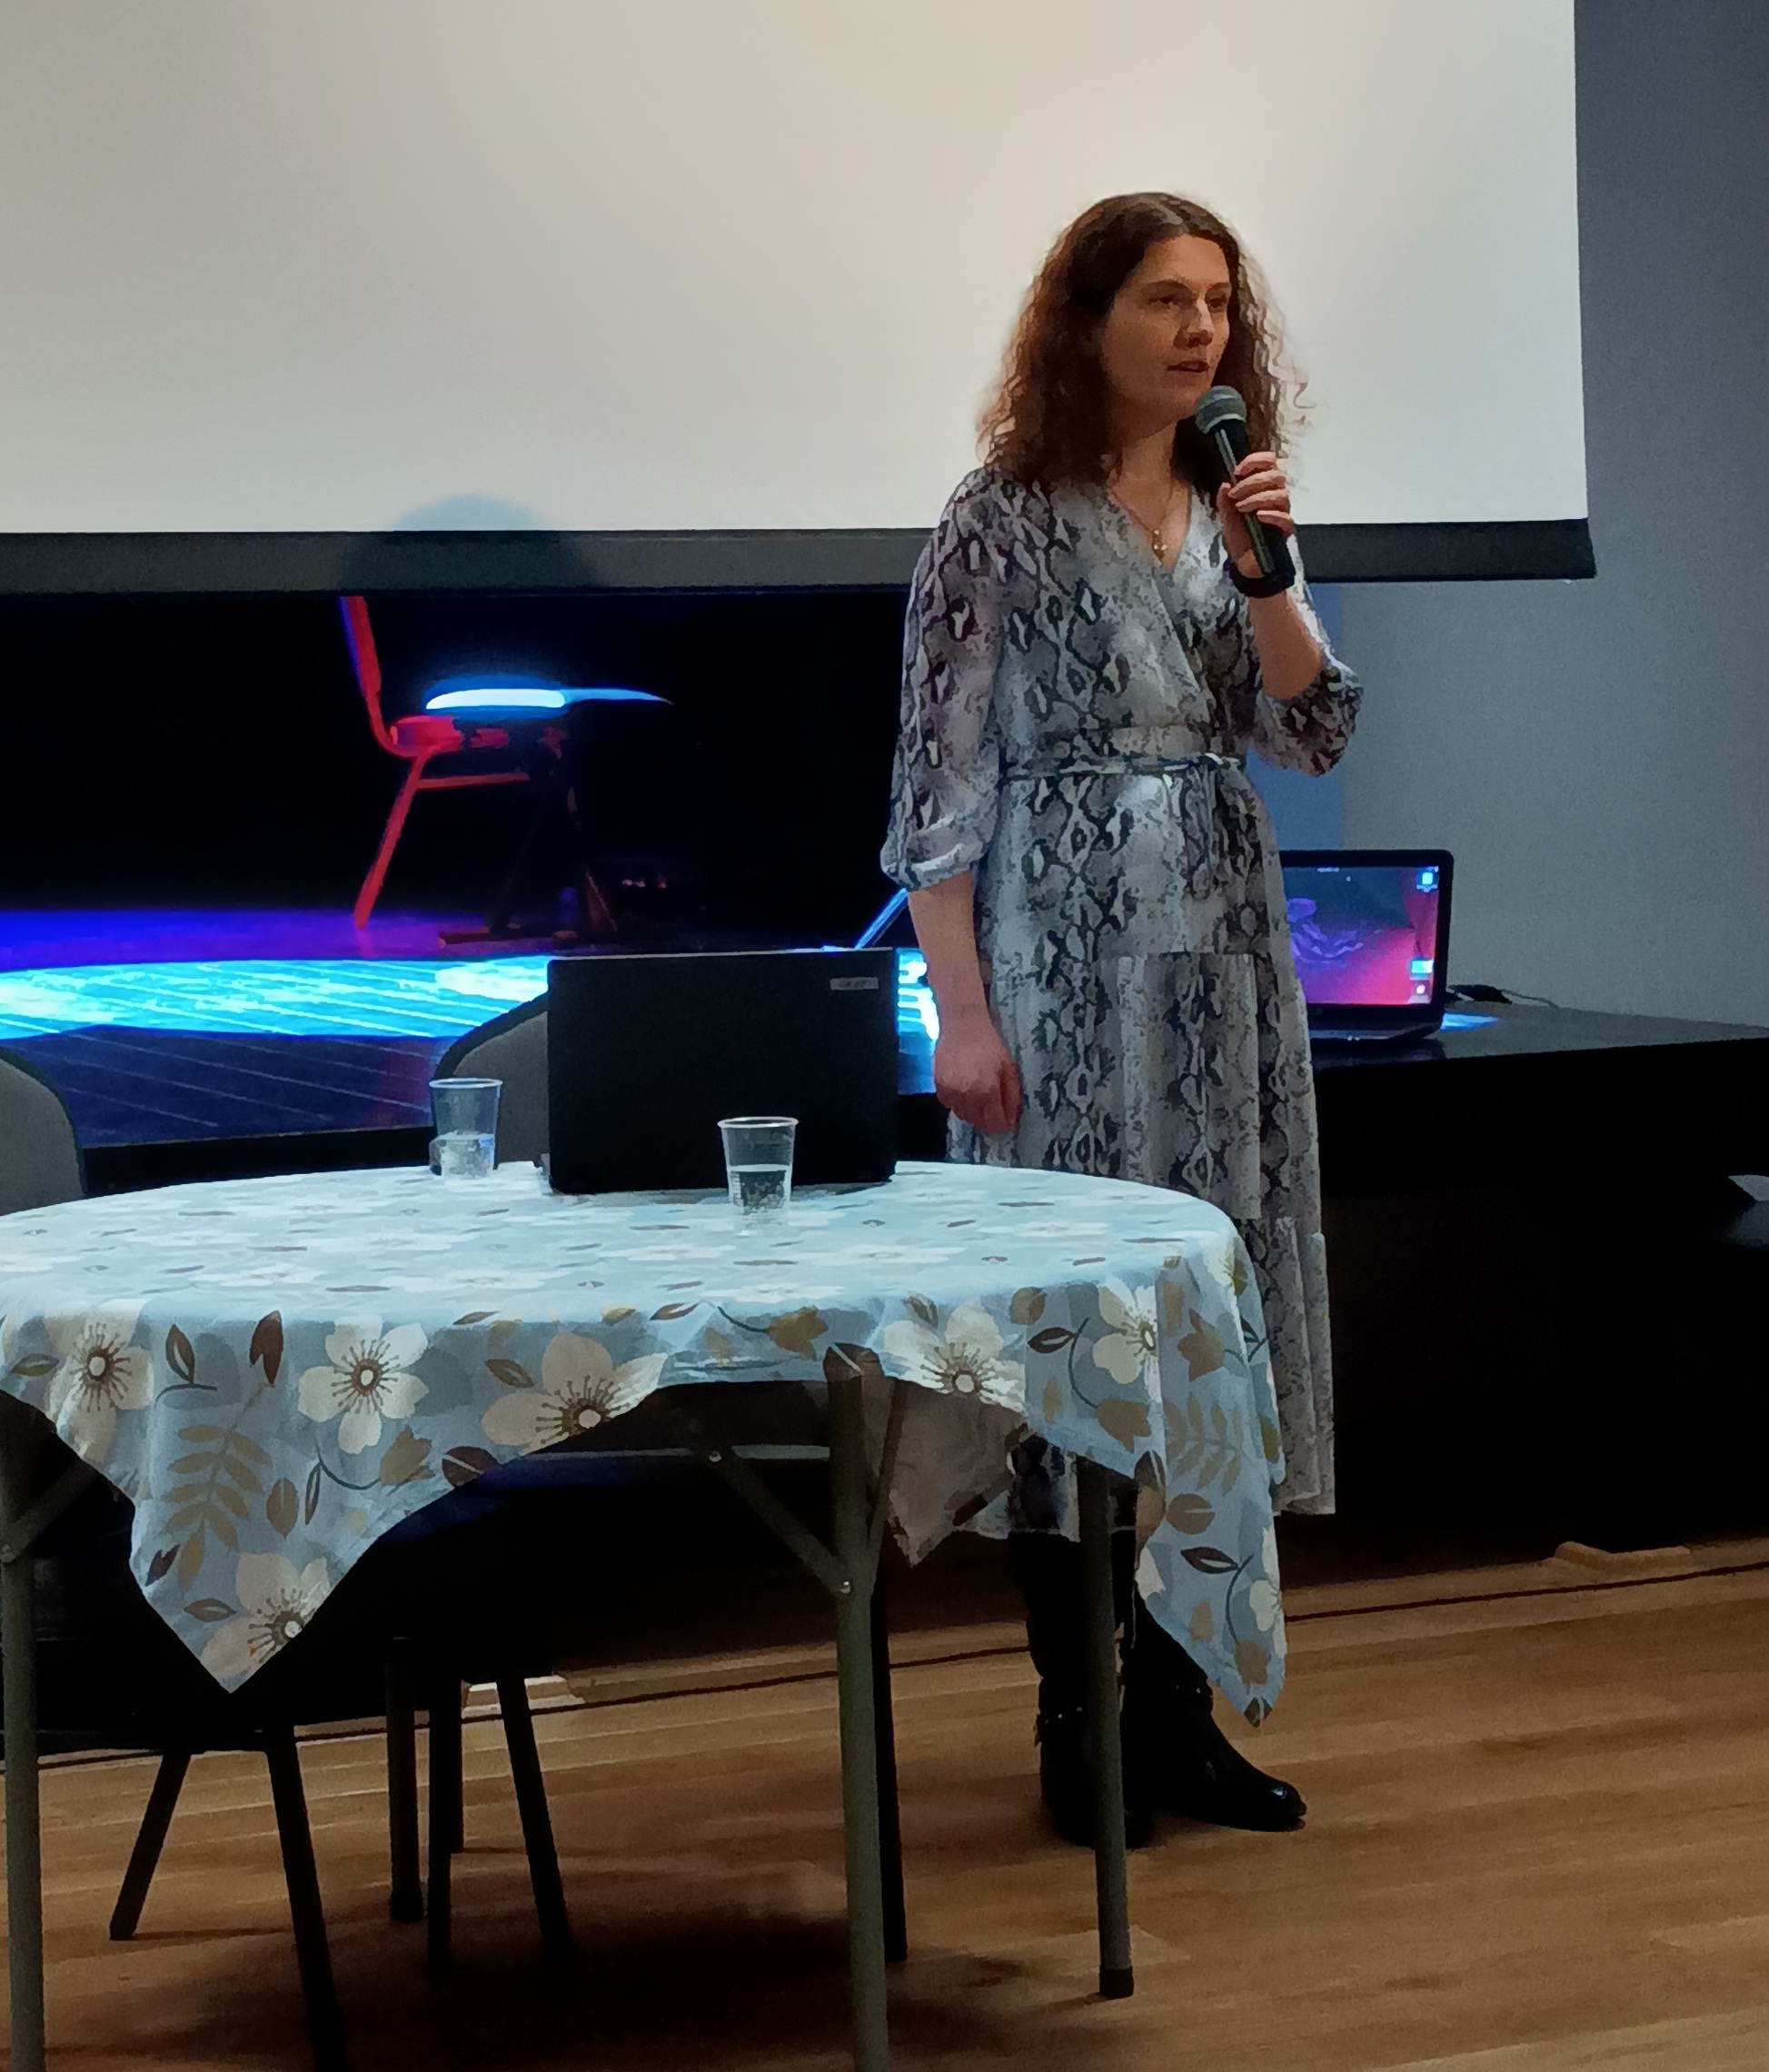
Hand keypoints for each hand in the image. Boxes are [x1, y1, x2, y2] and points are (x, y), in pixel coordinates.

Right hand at [933, 1013, 1021, 1135]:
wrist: (962, 1027)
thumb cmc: (989, 1045)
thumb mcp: (1008, 1069)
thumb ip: (1011, 1097)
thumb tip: (1011, 1120)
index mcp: (987, 1092)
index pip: (994, 1123)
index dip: (1003, 1123)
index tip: (1006, 1117)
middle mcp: (967, 1097)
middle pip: (978, 1123)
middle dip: (988, 1118)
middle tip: (993, 1104)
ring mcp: (950, 1093)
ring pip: (963, 1116)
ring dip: (973, 1112)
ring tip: (979, 1096)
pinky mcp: (939, 1088)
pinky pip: (950, 1106)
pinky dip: (958, 1104)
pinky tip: (965, 1091)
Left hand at [1215, 451, 1296, 575]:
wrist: (1243, 561)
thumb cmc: (1239, 535)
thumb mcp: (1226, 515)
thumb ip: (1224, 500)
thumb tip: (1225, 484)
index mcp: (1263, 486)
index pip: (1269, 462)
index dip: (1255, 461)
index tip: (1237, 471)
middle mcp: (1276, 495)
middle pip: (1276, 476)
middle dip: (1252, 482)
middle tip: (1235, 495)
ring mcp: (1282, 512)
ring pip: (1281, 495)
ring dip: (1258, 498)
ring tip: (1241, 508)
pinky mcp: (1285, 530)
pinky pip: (1285, 518)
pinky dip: (1272, 515)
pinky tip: (1258, 517)